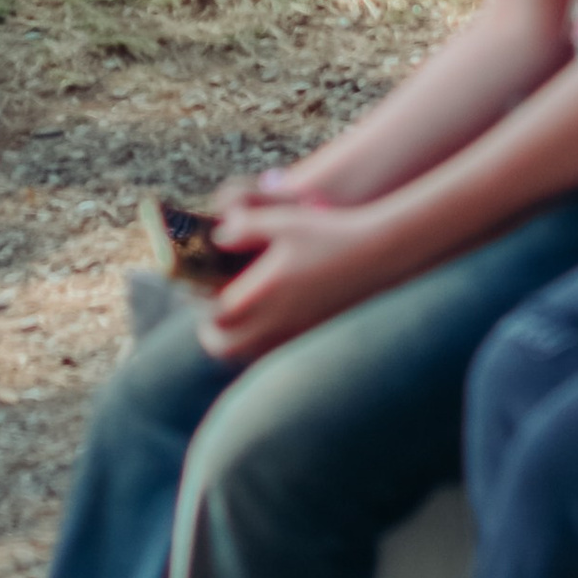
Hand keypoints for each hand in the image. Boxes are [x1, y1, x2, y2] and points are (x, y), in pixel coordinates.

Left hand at [198, 198, 396, 361]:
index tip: (199, 297)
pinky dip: (263, 346)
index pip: (217, 317)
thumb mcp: (282, 221)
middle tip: (210, 320)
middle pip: (226, 348)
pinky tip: (269, 322)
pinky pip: (276, 354)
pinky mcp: (314, 336)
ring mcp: (297, 333)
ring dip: (238, 342)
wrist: (378, 254)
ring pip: (250, 356)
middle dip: (213, 335)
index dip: (202, 309)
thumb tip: (217, 238)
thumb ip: (244, 227)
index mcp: (265, 294)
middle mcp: (278, 321)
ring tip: (237, 322)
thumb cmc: (328, 232)